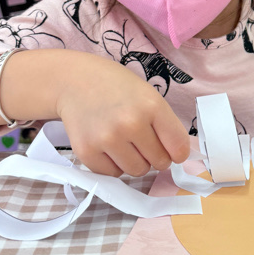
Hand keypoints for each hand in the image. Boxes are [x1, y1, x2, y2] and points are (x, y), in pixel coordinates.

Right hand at [55, 54, 190, 177]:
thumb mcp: (149, 95)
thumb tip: (178, 157)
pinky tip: (107, 145)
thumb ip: (165, 124)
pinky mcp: (87, 151)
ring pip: (137, 171)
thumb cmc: (117, 88)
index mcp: (151, 106)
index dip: (177, 152)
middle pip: (159, 162)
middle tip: (142, 140)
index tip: (171, 149)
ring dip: (135, 161)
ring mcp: (107, 138)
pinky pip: (112, 174)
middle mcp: (130, 123)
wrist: (75, 81)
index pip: (178, 147)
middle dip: (155, 155)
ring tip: (124, 141)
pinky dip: (113, 164)